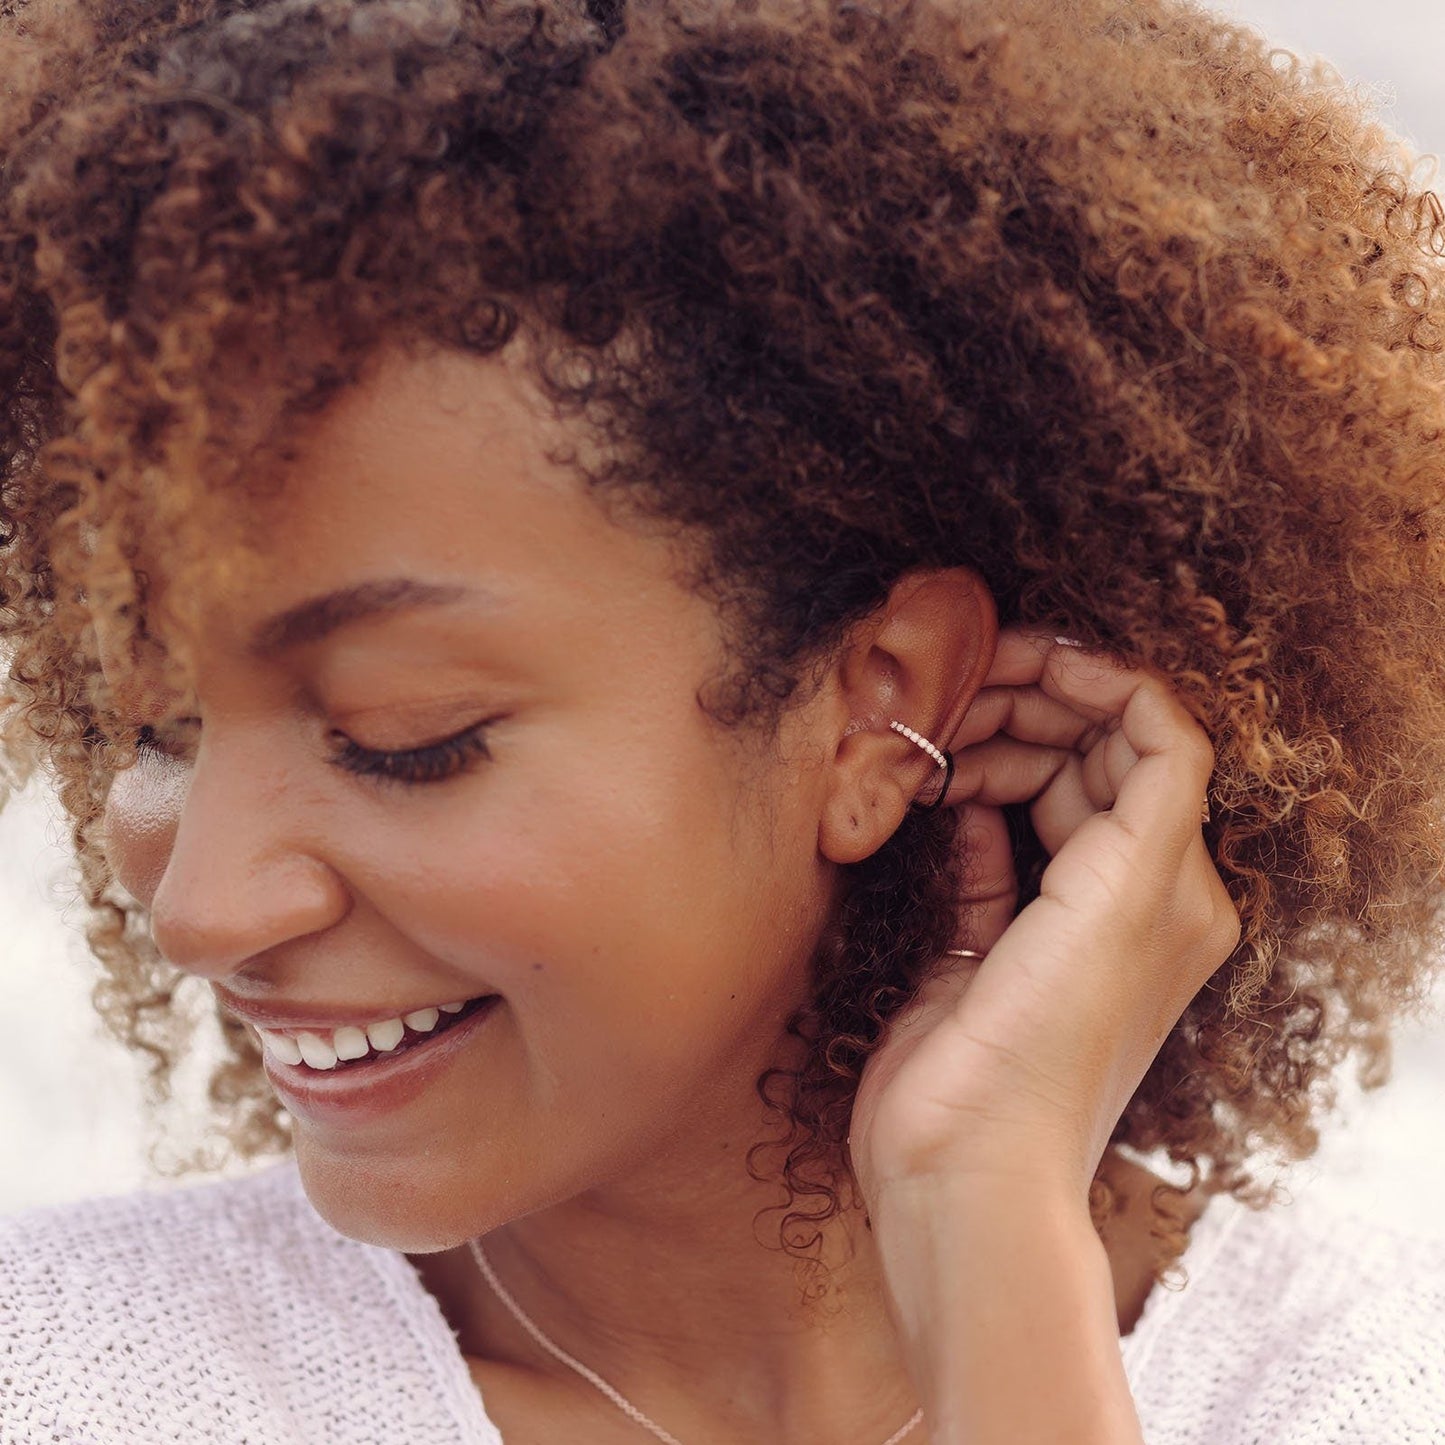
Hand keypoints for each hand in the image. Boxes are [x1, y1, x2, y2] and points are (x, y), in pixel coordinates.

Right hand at [849, 629, 1240, 1207]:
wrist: (965, 1169)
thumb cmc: (1047, 1053)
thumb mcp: (1119, 904)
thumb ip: (1146, 792)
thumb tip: (1116, 705)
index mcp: (1175, 887)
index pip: (1159, 741)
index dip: (1100, 682)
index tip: (1026, 653)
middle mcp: (1131, 898)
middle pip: (1095, 761)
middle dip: (1034, 709)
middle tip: (961, 686)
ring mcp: (1063, 922)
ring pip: (1041, 796)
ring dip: (994, 753)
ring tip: (935, 741)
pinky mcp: (995, 944)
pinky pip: (994, 850)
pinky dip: (970, 811)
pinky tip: (935, 796)